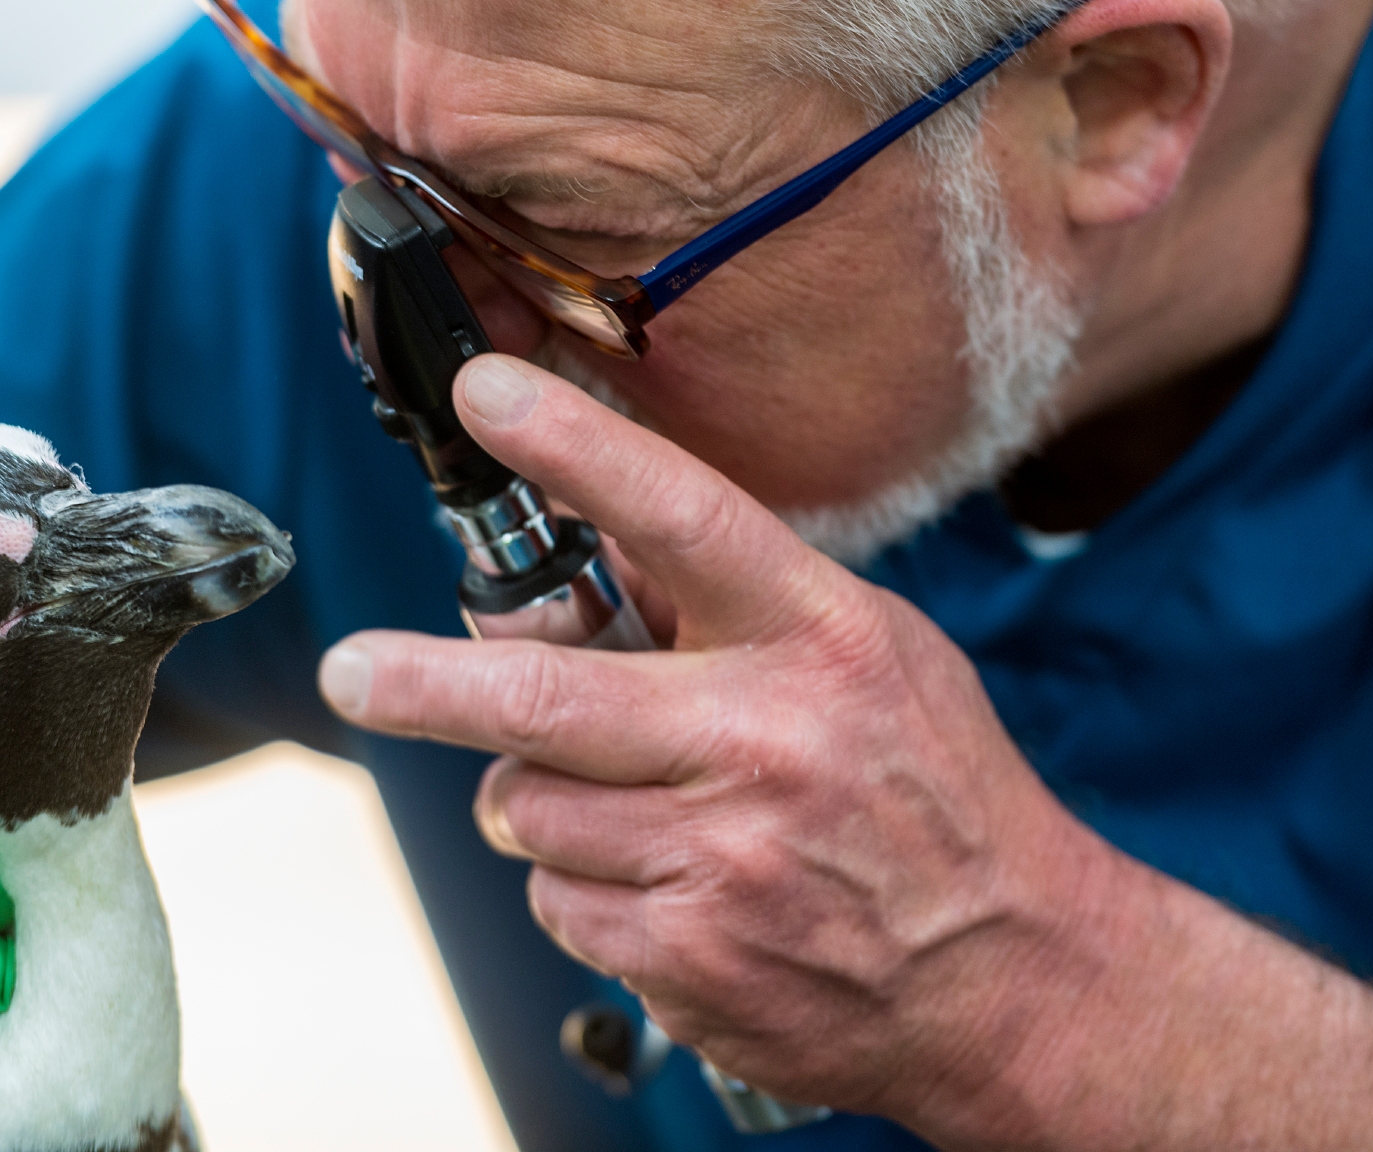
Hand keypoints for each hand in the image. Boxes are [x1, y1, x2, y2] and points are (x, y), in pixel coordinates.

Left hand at [314, 354, 1133, 1137]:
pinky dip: (585, 891)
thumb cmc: (933, 797)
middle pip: (546, 701)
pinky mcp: (691, 958)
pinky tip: (670, 885)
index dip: (578, 448)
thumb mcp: (871, 655)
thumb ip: (732, 605)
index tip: (490, 395)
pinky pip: (560, 903)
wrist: (1015, 978)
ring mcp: (726, 858)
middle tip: (356, 670)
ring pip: (533, 808)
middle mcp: (769, 741)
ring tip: (635, 807)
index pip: (686, 516)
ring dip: (544, 802)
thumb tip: (577, 571)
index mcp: (821, 639)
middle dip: (423, 683)